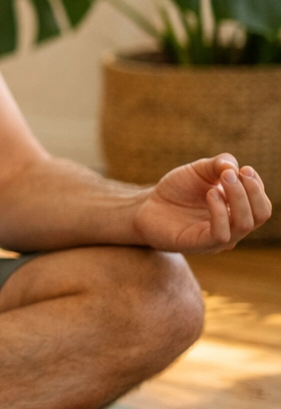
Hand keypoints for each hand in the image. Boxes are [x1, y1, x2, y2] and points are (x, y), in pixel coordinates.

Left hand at [133, 154, 271, 252]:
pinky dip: (220, 211)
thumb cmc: (177, 189)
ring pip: (244, 224)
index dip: (256, 185)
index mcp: (237, 212)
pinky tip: (210, 194)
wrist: (146, 205)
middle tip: (233, 173)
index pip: (261, 203)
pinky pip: (221, 233)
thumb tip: (234, 166)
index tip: (242, 169)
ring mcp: (218, 239)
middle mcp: (232, 227)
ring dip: (238, 197)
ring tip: (222, 179)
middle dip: (252, 190)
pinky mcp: (200, 244)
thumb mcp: (199, 170)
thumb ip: (219, 164)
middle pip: (261, 214)